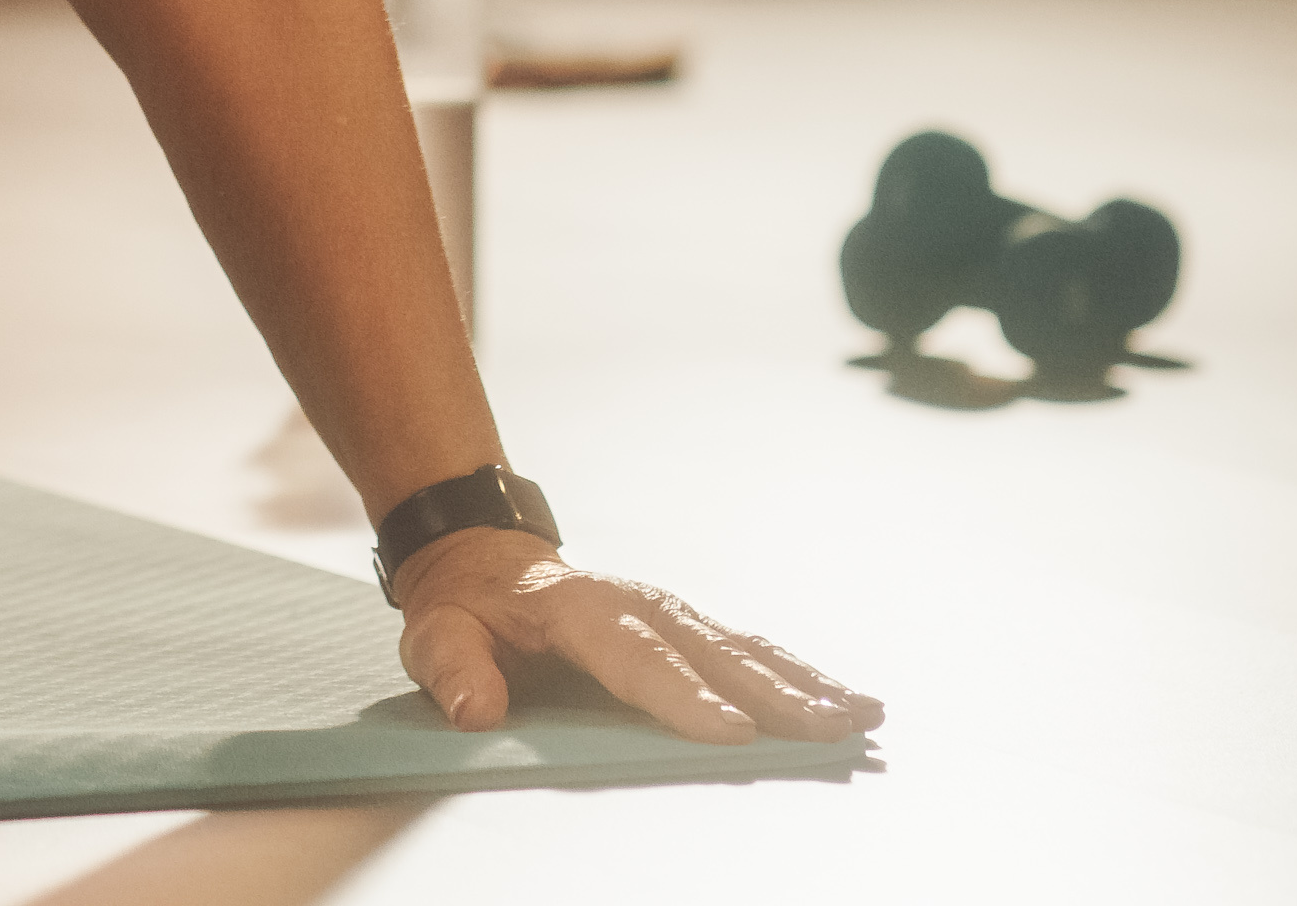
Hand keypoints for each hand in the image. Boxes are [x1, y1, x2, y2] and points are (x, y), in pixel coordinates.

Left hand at [389, 528, 882, 748]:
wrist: (486, 563)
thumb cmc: (466, 610)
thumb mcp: (437, 633)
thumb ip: (453, 670)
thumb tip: (476, 708)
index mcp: (576, 607)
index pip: (635, 658)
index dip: (684, 697)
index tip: (732, 733)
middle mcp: (638, 603)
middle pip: (710, 654)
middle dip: (773, 696)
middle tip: (826, 732)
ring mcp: (670, 613)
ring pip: (744, 650)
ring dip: (804, 685)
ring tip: (859, 716)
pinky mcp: (689, 628)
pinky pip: (750, 652)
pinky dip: (800, 676)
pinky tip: (846, 701)